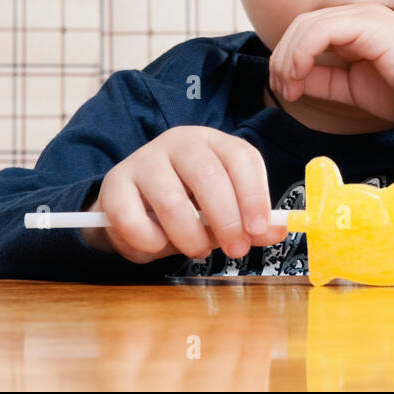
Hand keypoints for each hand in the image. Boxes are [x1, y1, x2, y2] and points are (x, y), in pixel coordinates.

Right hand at [81, 126, 287, 263]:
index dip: (254, 195)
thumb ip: (251, 222)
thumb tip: (278, 230)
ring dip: (190, 236)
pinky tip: (159, 245)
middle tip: (236, 249)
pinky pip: (133, 218)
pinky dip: (151, 241)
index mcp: (213, 142)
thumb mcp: (224, 210)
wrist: (134, 206)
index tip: (259, 229)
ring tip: (198, 250)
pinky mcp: (115, 184)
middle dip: (227, 219)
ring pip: (172, 200)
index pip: (241, 157)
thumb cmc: (188, 205)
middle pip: (208, 175)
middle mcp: (179, 143)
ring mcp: (144, 160)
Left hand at [268, 2, 393, 125]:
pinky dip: (303, 51)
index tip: (283, 90)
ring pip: (307, 25)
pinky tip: (299, 73)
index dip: (287, 58)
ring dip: (289, 57)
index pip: (306, 31)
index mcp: (353, 28)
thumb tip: (291, 79)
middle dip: (283, 58)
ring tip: (289, 86)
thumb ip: (324, 80)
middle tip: (282, 89)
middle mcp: (356, 17)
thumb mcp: (350, 87)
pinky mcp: (367, 22)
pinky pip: (322, 30)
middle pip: (301, 25)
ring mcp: (362, 16)